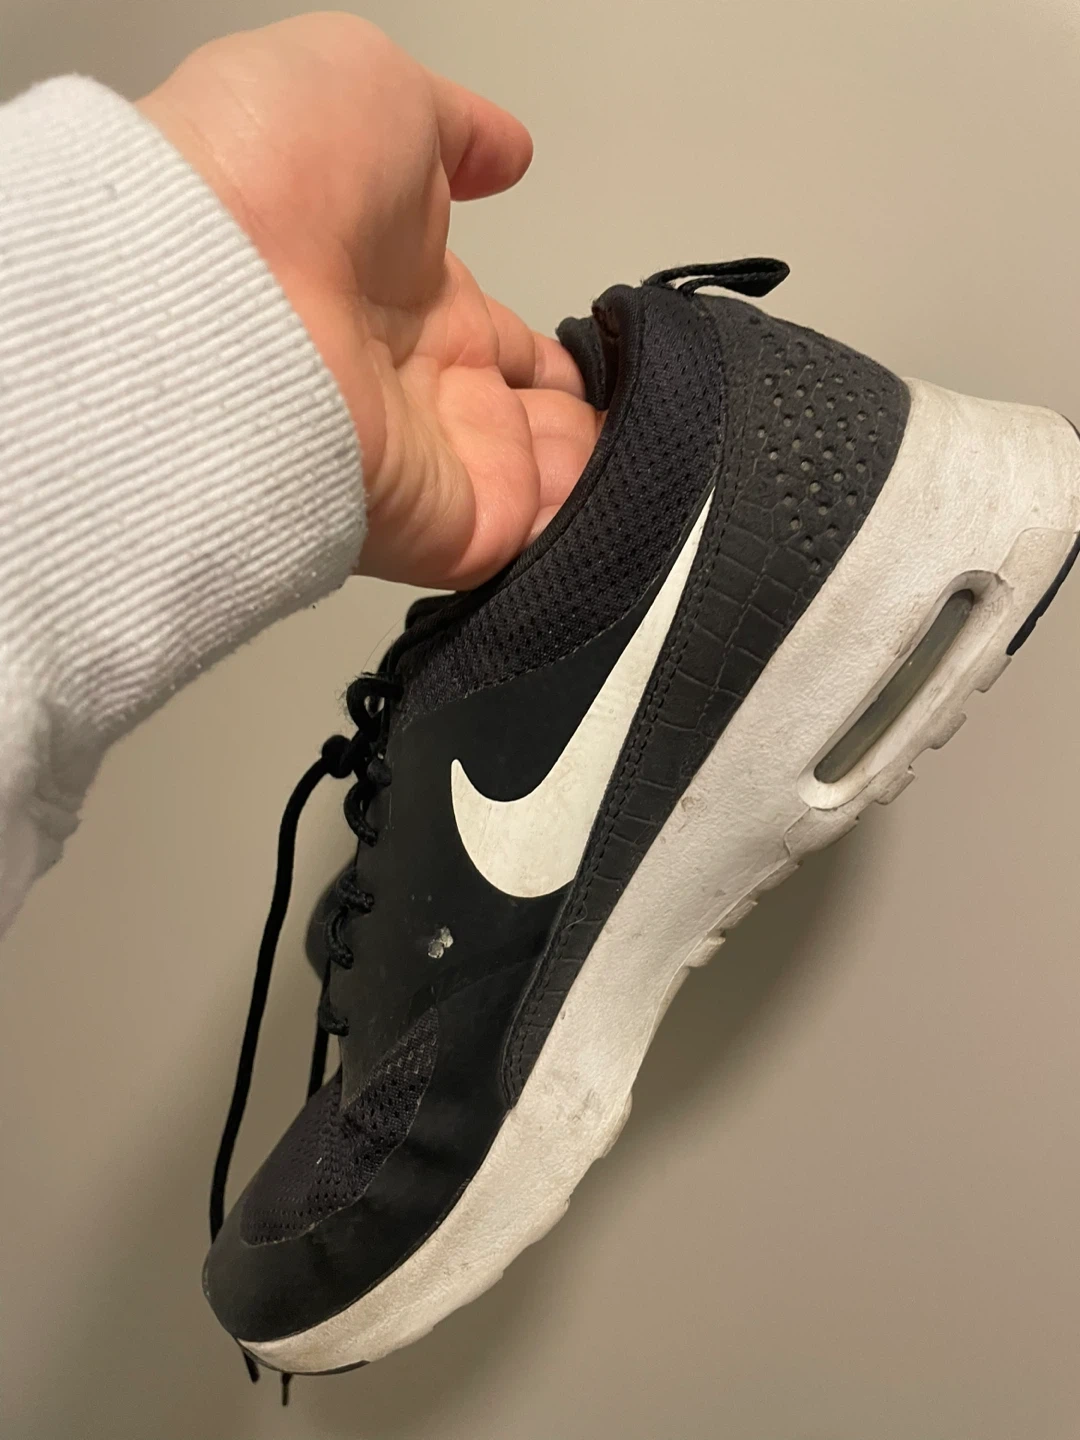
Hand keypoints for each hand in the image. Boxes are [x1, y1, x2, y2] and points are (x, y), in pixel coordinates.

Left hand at [137, 12, 600, 588]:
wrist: (215, 284)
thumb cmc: (279, 176)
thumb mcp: (373, 92)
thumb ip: (456, 129)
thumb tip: (510, 153)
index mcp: (408, 294)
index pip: (501, 341)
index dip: (553, 350)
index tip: (602, 350)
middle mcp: (417, 385)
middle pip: (523, 422)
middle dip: (583, 418)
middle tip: (642, 410)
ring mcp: (427, 460)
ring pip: (538, 485)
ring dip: (597, 471)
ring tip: (657, 452)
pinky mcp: (440, 527)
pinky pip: (525, 543)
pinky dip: (579, 524)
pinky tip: (627, 492)